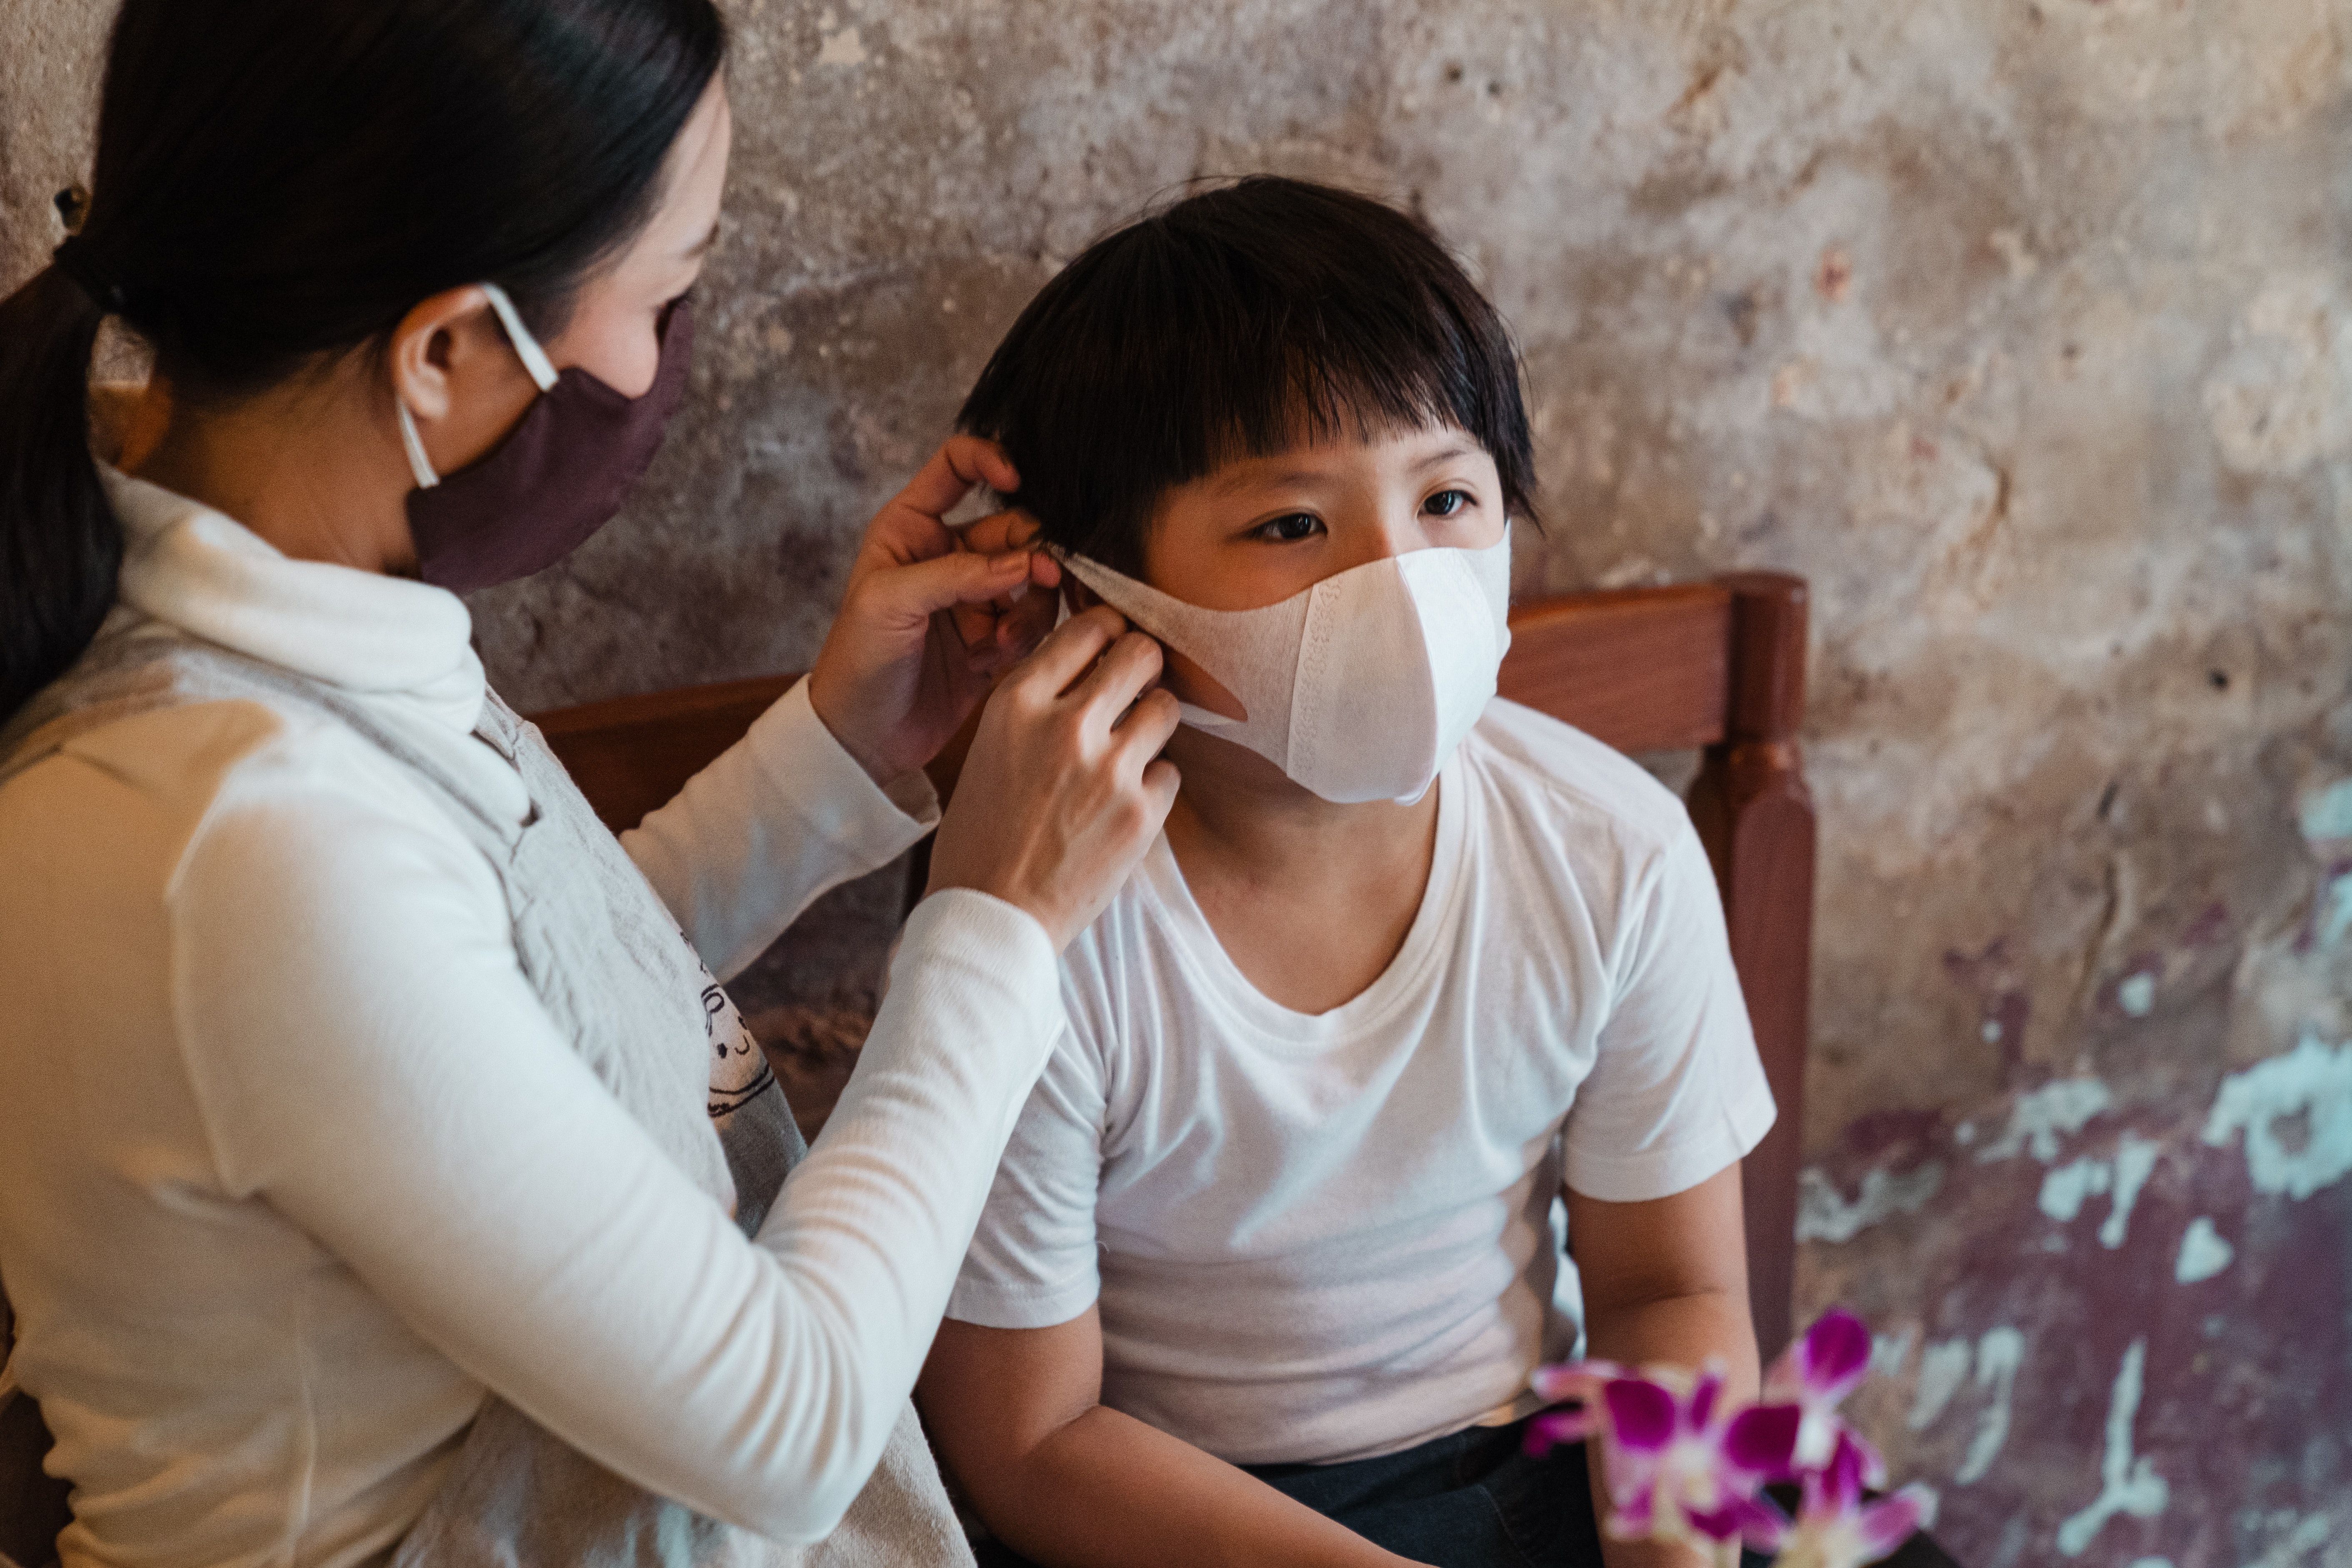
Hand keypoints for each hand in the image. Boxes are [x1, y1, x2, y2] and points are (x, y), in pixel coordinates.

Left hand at [807, 436, 1063, 783]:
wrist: (863, 738)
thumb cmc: (856, 662)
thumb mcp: (890, 604)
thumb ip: (956, 574)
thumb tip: (1024, 562)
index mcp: (911, 528)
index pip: (956, 465)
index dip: (990, 459)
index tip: (1016, 478)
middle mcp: (947, 555)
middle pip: (1013, 527)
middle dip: (1032, 552)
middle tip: (1041, 579)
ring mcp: (975, 597)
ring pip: (1032, 577)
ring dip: (1029, 606)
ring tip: (1001, 642)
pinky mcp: (995, 638)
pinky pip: (1034, 622)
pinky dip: (1025, 638)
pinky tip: (993, 661)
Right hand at [925, 606, 1180, 948]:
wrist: (992, 914)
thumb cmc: (982, 835)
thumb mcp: (990, 747)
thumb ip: (1035, 703)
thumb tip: (1086, 667)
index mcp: (1018, 702)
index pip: (1087, 629)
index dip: (1108, 632)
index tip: (1113, 645)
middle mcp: (1066, 725)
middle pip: (1139, 653)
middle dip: (1143, 665)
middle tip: (1138, 684)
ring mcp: (1110, 768)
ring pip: (1164, 707)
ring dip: (1152, 722)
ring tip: (1131, 749)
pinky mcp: (1141, 812)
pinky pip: (1170, 771)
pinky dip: (1154, 784)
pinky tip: (1124, 804)